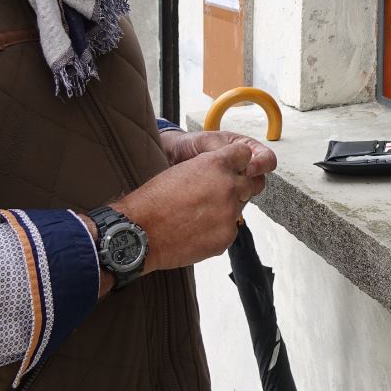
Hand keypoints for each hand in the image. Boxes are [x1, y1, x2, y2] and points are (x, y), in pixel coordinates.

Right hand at [110, 139, 273, 278]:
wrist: (140, 232)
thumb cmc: (154, 200)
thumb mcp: (183, 170)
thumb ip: (210, 169)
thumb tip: (224, 174)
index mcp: (216, 164)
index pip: (245, 154)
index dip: (238, 161)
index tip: (233, 168)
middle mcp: (228, 186)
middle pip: (250, 182)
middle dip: (237, 187)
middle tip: (217, 196)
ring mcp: (230, 212)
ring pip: (240, 207)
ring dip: (227, 208)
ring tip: (201, 214)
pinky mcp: (227, 236)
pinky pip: (230, 228)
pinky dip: (218, 229)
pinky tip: (197, 230)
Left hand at [160, 128, 276, 194]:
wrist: (172, 157)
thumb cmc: (191, 144)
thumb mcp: (208, 141)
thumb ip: (226, 149)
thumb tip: (242, 160)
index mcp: (246, 149)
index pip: (268, 159)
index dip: (262, 165)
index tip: (248, 170)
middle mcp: (245, 167)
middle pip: (260, 181)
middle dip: (248, 184)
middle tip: (231, 183)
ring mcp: (236, 183)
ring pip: (248, 194)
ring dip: (237, 195)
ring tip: (217, 191)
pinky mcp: (226, 197)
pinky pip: (234, 205)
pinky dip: (227, 206)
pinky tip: (213, 202)